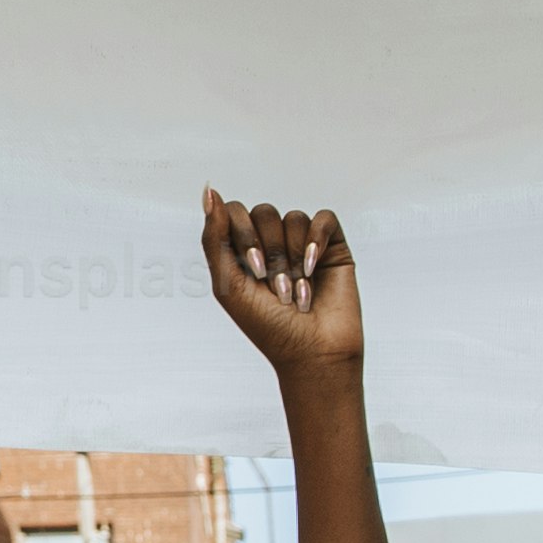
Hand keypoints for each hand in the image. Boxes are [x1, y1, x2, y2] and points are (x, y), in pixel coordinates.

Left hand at [202, 192, 364, 376]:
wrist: (312, 353)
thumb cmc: (268, 327)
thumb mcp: (227, 285)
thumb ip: (213, 238)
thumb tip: (209, 190)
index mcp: (242, 251)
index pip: (234, 213)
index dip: (243, 235)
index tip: (253, 271)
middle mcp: (272, 243)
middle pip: (264, 212)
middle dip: (270, 251)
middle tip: (277, 287)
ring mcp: (303, 243)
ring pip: (293, 217)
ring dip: (294, 256)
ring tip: (298, 289)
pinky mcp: (332, 246)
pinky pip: (323, 219)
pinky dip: (317, 240)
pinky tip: (315, 268)